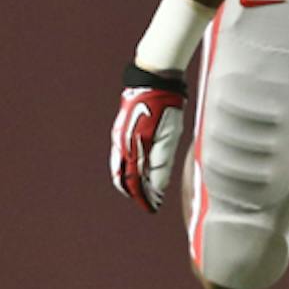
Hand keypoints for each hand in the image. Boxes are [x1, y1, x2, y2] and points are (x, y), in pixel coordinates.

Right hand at [111, 62, 187, 213]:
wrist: (153, 81)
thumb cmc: (165, 107)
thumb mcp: (169, 136)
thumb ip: (162, 162)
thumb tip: (158, 187)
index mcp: (133, 149)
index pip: (134, 182)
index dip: (143, 197)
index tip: (152, 208)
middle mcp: (122, 146)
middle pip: (123, 179)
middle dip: (134, 193)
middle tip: (148, 202)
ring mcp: (119, 138)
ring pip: (121, 169)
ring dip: (131, 183)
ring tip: (144, 191)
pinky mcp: (121, 132)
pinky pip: (121, 158)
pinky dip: (128, 170)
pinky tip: (139, 171)